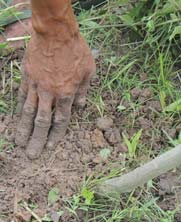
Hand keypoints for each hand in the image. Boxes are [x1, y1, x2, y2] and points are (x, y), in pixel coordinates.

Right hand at [15, 31, 95, 158]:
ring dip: (23, 129)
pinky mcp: (27, 77)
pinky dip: (19, 109)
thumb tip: (80, 107)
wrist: (55, 32)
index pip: (61, 121)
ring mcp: (36, 86)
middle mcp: (50, 94)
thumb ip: (84, 91)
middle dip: (37, 140)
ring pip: (28, 112)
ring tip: (19, 143)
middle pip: (42, 122)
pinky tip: (16, 120)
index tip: (51, 148)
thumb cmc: (76, 50)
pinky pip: (22, 96)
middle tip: (31, 155)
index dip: (56, 136)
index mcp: (68, 94)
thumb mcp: (89, 71)